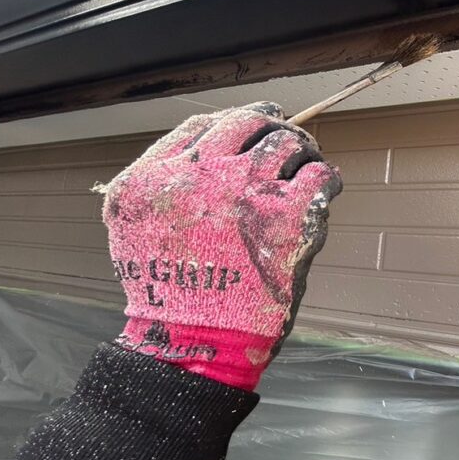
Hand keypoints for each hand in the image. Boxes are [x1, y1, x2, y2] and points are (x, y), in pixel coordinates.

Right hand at [103, 103, 341, 389]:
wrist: (193, 338)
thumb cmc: (167, 291)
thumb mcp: (131, 225)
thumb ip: (157, 182)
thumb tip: (197, 155)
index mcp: (157, 174)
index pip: (206, 123)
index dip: (237, 120)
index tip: (255, 121)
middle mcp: (202, 174)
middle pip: (251, 122)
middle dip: (273, 127)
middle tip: (287, 140)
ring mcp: (248, 191)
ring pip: (289, 142)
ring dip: (303, 149)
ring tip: (307, 163)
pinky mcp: (289, 215)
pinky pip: (320, 175)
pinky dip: (327, 176)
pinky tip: (325, 185)